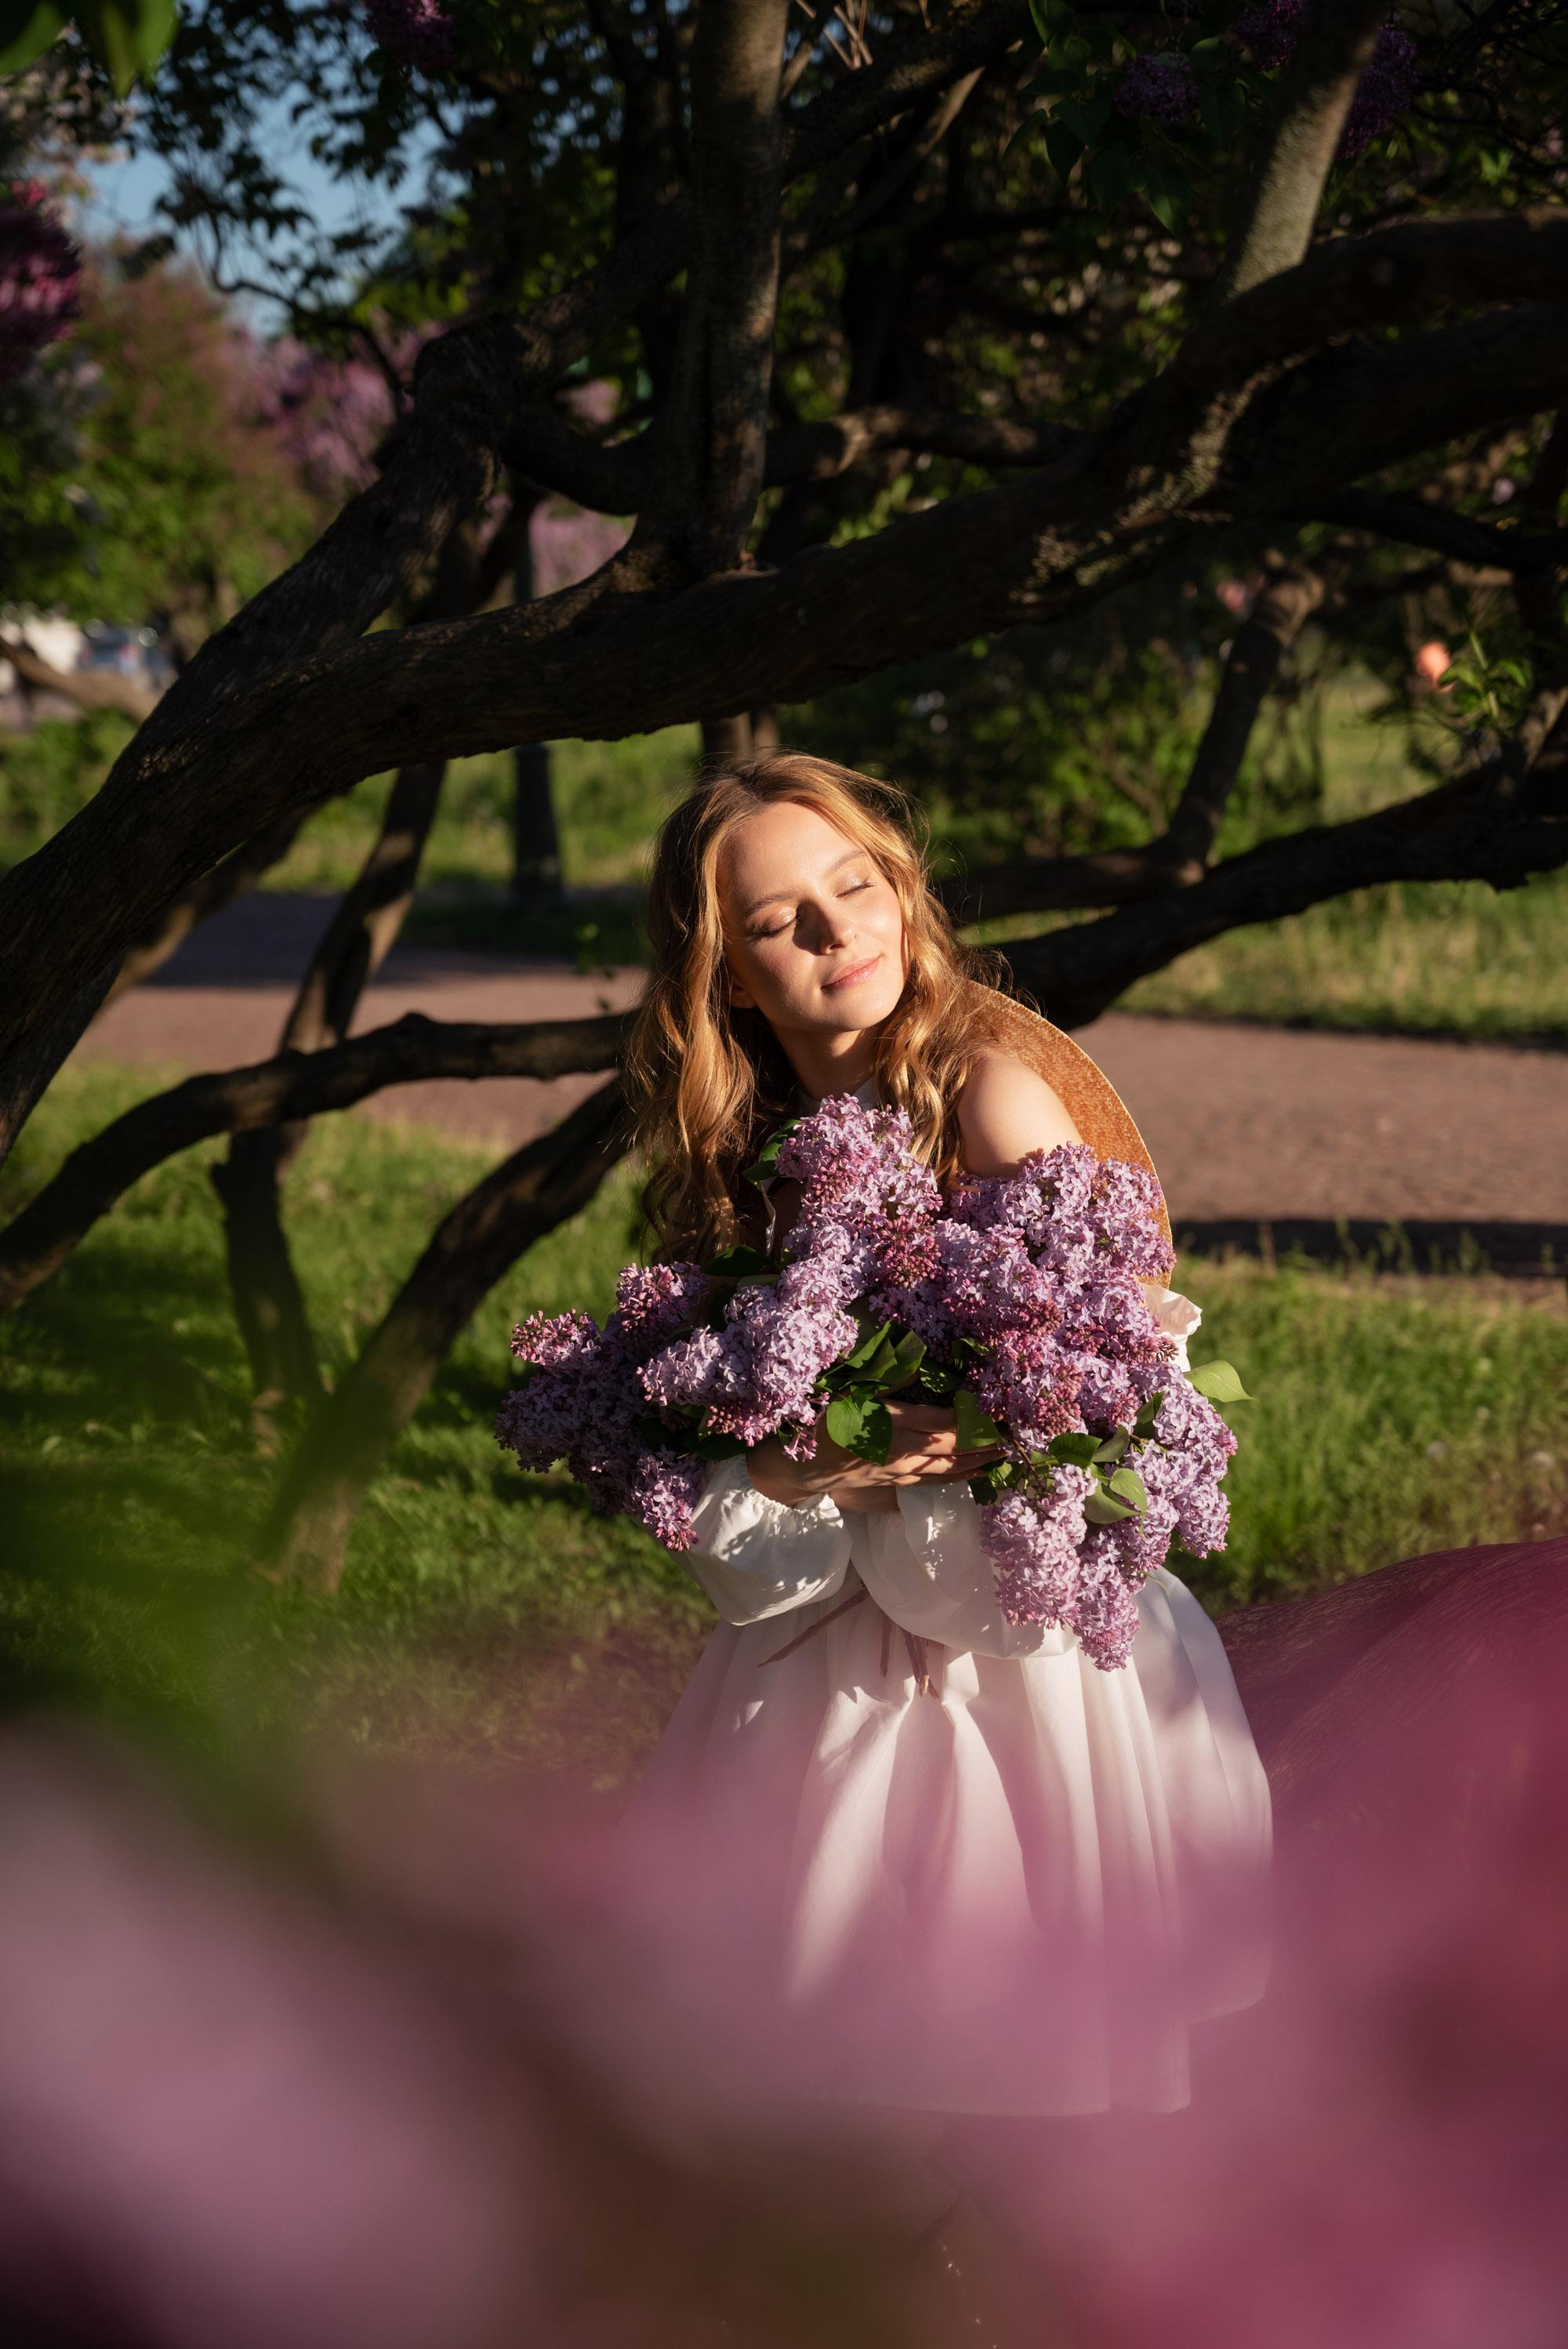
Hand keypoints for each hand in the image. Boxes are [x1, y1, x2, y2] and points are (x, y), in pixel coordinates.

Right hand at [746, 1400, 1001, 1514]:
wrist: (804, 1466)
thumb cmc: (825, 1423)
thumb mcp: (855, 1394)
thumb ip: (892, 1385)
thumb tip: (924, 1372)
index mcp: (897, 1426)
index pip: (945, 1424)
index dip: (973, 1419)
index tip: (997, 1412)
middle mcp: (906, 1452)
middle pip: (953, 1448)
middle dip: (983, 1443)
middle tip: (1011, 1437)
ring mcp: (903, 1471)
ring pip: (948, 1467)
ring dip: (977, 1461)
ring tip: (1001, 1457)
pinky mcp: (897, 1482)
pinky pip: (935, 1480)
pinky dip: (958, 1477)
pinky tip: (973, 1474)